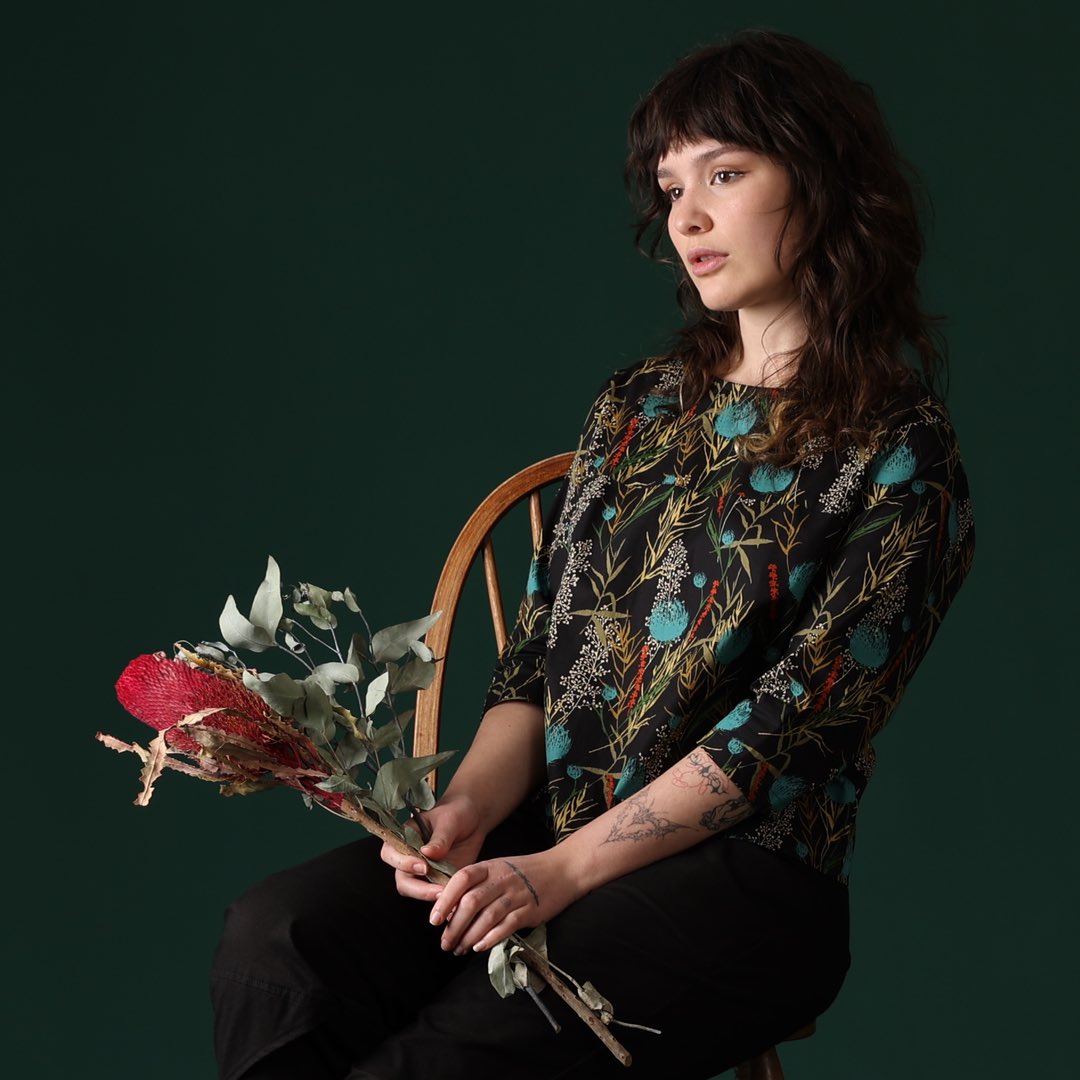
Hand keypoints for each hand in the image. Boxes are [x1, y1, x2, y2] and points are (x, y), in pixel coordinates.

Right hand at [379, 794, 485, 902]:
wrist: (474, 819)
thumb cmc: (456, 812)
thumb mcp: (449, 820)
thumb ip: (440, 838)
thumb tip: (427, 853)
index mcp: (405, 838)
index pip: (391, 854)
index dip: (402, 863)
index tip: (423, 866)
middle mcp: (410, 857)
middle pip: (402, 880)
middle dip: (417, 889)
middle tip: (438, 889)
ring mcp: (424, 872)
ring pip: (417, 892)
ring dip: (431, 896)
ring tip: (449, 894)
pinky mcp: (438, 880)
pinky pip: (436, 895)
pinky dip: (444, 899)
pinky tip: (456, 898)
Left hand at [429, 847, 582, 955]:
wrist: (562, 869)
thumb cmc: (525, 872)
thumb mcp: (499, 869)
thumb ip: (478, 885)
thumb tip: (451, 910)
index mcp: (490, 866)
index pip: (462, 879)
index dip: (445, 899)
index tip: (433, 920)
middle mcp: (502, 878)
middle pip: (471, 902)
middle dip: (454, 926)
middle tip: (445, 944)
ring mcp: (517, 894)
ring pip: (487, 917)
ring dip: (469, 937)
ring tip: (459, 950)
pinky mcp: (530, 909)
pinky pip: (507, 926)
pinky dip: (491, 938)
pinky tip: (480, 947)